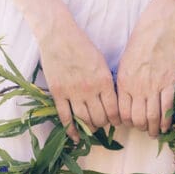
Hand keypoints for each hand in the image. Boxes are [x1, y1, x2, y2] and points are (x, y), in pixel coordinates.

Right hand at [38, 13, 119, 141]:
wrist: (58, 36)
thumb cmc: (83, 46)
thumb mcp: (102, 63)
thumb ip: (107, 83)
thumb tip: (113, 101)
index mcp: (104, 81)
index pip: (114, 110)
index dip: (116, 120)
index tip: (116, 122)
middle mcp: (90, 90)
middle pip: (99, 118)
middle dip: (103, 124)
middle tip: (103, 123)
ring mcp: (72, 93)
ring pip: (84, 120)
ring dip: (89, 127)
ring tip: (91, 127)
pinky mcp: (57, 93)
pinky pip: (65, 117)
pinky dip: (71, 130)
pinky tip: (75, 137)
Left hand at [116, 0, 174, 136]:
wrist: (157, 29)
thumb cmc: (139, 43)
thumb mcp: (124, 63)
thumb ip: (123, 83)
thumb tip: (124, 100)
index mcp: (124, 82)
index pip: (122, 112)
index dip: (126, 122)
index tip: (130, 123)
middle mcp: (138, 87)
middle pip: (137, 118)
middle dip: (140, 128)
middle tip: (143, 129)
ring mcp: (154, 86)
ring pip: (153, 116)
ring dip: (153, 128)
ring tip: (154, 133)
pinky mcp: (169, 83)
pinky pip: (167, 107)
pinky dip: (166, 120)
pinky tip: (165, 126)